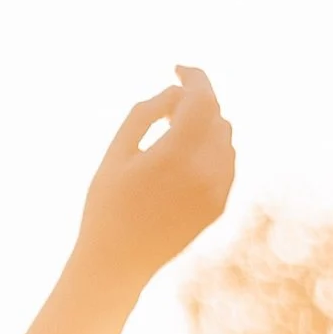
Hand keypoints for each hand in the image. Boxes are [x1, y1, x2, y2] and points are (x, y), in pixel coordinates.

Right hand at [75, 67, 235, 292]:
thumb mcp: (116, 154)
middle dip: (196, 103)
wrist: (116, 265)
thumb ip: (145, 113)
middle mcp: (203, 170)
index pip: (202, 98)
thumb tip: (176, 92)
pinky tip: (184, 160)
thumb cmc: (106, 207)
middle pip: (215, 114)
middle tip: (169, 108)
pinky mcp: (218, 205)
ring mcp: (216, 190)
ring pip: (225, 137)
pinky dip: (211, 150)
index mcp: (175, 153)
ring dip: (205, 126)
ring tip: (174, 135)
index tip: (178, 68)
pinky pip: (226, 162)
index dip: (193, 77)